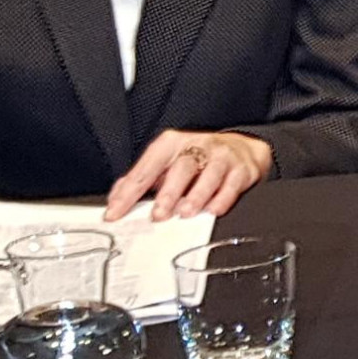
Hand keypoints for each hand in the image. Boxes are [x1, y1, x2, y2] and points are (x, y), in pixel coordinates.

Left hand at [104, 129, 271, 221]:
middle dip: (169, 192)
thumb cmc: (197, 158)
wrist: (241, 148)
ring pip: (209, 173)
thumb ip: (141, 179)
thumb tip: (116, 199)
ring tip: (185, 213)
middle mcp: (197, 146)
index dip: (130, 192)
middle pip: (182, 167)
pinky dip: (222, 198)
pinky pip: (232, 184)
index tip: (116, 212)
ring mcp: (221, 156)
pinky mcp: (241, 169)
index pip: (147, 168)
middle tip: (158, 214)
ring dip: (197, 196)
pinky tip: (213, 210)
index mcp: (171, 144)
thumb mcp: (166, 162)